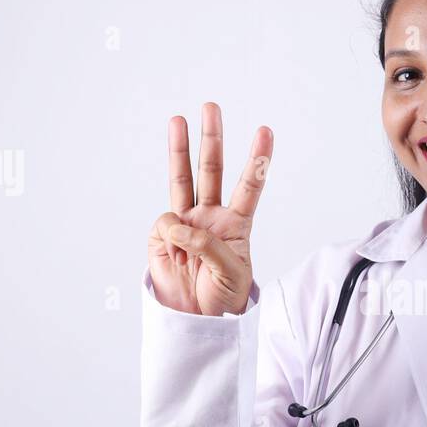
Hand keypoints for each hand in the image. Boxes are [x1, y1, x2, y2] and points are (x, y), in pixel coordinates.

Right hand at [147, 103, 272, 314]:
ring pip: (183, 180)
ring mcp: (185, 222)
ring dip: (180, 149)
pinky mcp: (162, 235)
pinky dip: (173, 239)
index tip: (264, 132)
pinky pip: (166, 225)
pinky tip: (178, 257)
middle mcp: (210, 216)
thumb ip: (208, 245)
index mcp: (236, 224)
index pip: (250, 186)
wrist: (196, 319)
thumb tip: (179, 225)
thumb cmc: (223, 296)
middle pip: (212, 170)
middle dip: (211, 139)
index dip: (257, 160)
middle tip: (211, 107)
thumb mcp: (231, 273)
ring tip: (178, 120)